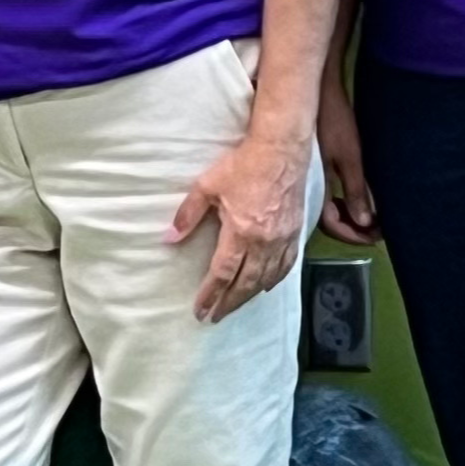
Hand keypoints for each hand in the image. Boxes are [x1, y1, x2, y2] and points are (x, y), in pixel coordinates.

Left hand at [174, 128, 311, 322]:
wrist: (281, 149)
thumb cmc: (244, 164)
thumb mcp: (207, 186)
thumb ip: (188, 214)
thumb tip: (170, 238)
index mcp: (241, 233)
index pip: (223, 274)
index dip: (210, 295)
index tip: (200, 311)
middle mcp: (264, 242)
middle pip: (246, 283)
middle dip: (228, 302)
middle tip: (215, 317)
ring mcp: (282, 239)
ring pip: (266, 278)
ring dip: (249, 295)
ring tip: (235, 305)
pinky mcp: (295, 232)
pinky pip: (286, 265)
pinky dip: (275, 280)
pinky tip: (267, 286)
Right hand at [316, 72, 376, 244]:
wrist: (316, 91)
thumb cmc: (333, 122)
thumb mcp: (349, 158)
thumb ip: (355, 191)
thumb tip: (366, 222)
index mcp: (314, 189)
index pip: (333, 226)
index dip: (355, 236)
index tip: (376, 238)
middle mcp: (308, 187)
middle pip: (329, 220)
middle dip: (353, 228)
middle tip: (377, 231)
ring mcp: (309, 176)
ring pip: (327, 207)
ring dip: (349, 215)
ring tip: (371, 217)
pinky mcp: (313, 166)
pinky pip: (326, 193)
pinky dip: (342, 200)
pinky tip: (354, 196)